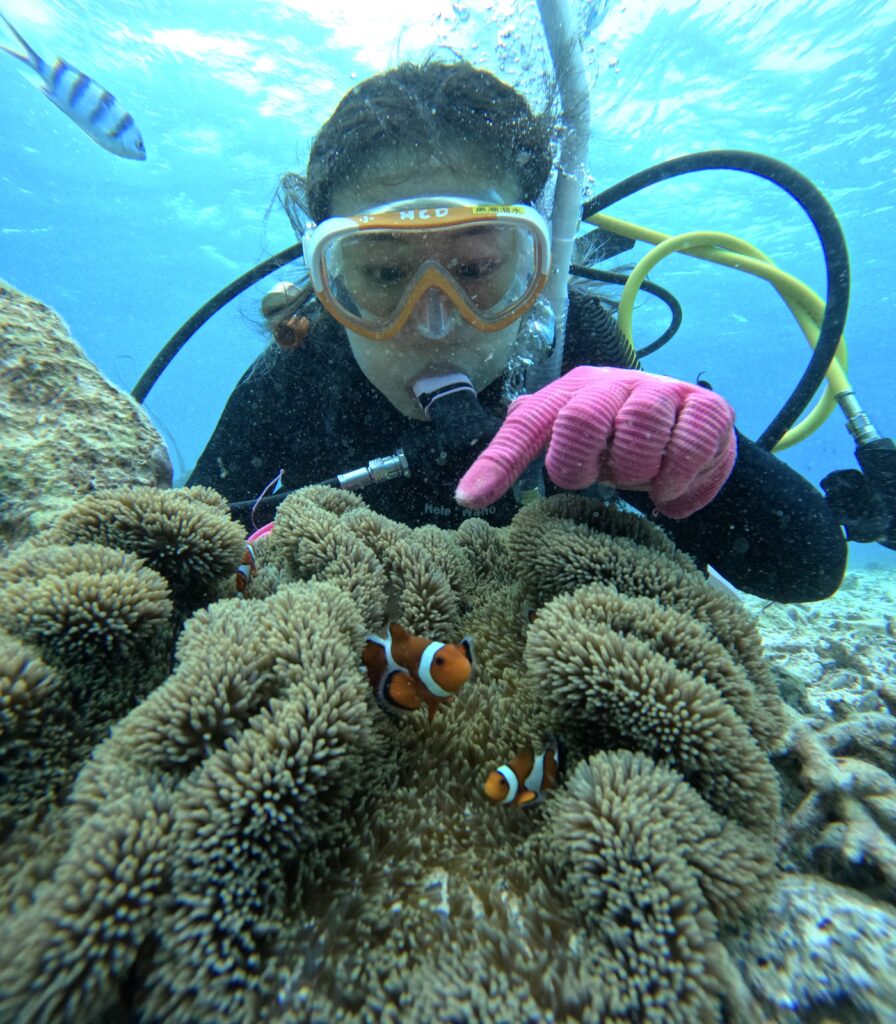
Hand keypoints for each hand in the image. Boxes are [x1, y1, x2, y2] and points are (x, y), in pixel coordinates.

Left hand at [455, 366, 736, 518]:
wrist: (687, 430)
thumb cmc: (614, 440)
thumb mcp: (565, 443)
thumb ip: (519, 455)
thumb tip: (467, 493)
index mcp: (572, 392)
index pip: (528, 423)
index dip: (498, 462)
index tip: (469, 500)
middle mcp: (614, 383)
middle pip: (583, 418)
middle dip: (589, 464)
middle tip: (606, 480)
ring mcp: (663, 391)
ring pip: (641, 428)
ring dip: (639, 472)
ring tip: (643, 482)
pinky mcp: (707, 409)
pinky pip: (691, 445)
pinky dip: (680, 482)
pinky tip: (671, 492)